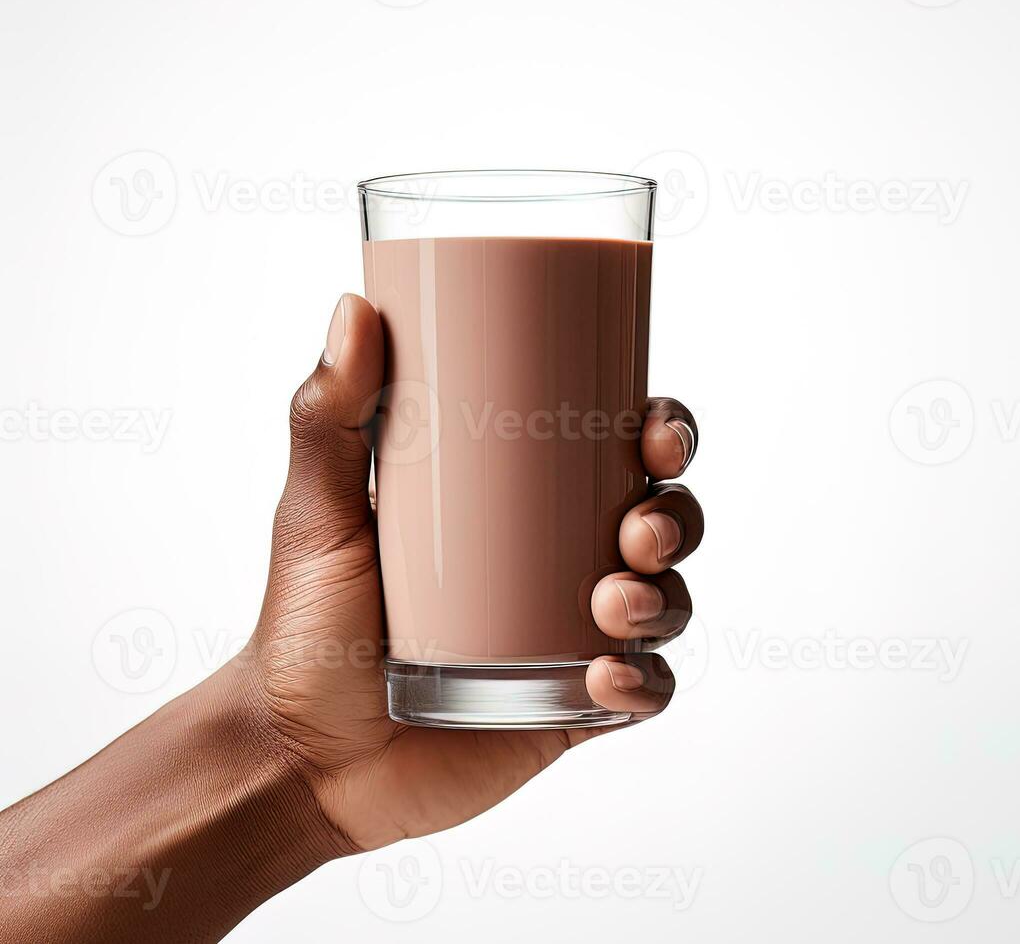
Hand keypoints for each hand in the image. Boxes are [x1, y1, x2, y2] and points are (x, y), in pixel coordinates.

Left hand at [231, 293, 701, 851]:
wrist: (298, 755)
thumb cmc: (304, 624)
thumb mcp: (317, 512)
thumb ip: (327, 416)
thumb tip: (353, 309)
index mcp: (526, 503)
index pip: (621, 451)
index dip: (666, 432)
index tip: (655, 429)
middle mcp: (565, 564)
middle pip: (666, 520)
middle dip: (678, 516)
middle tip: (637, 529)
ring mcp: (575, 639)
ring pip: (669, 603)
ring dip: (666, 597)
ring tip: (611, 604)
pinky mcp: (574, 711)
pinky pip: (646, 695)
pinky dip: (646, 686)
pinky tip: (607, 680)